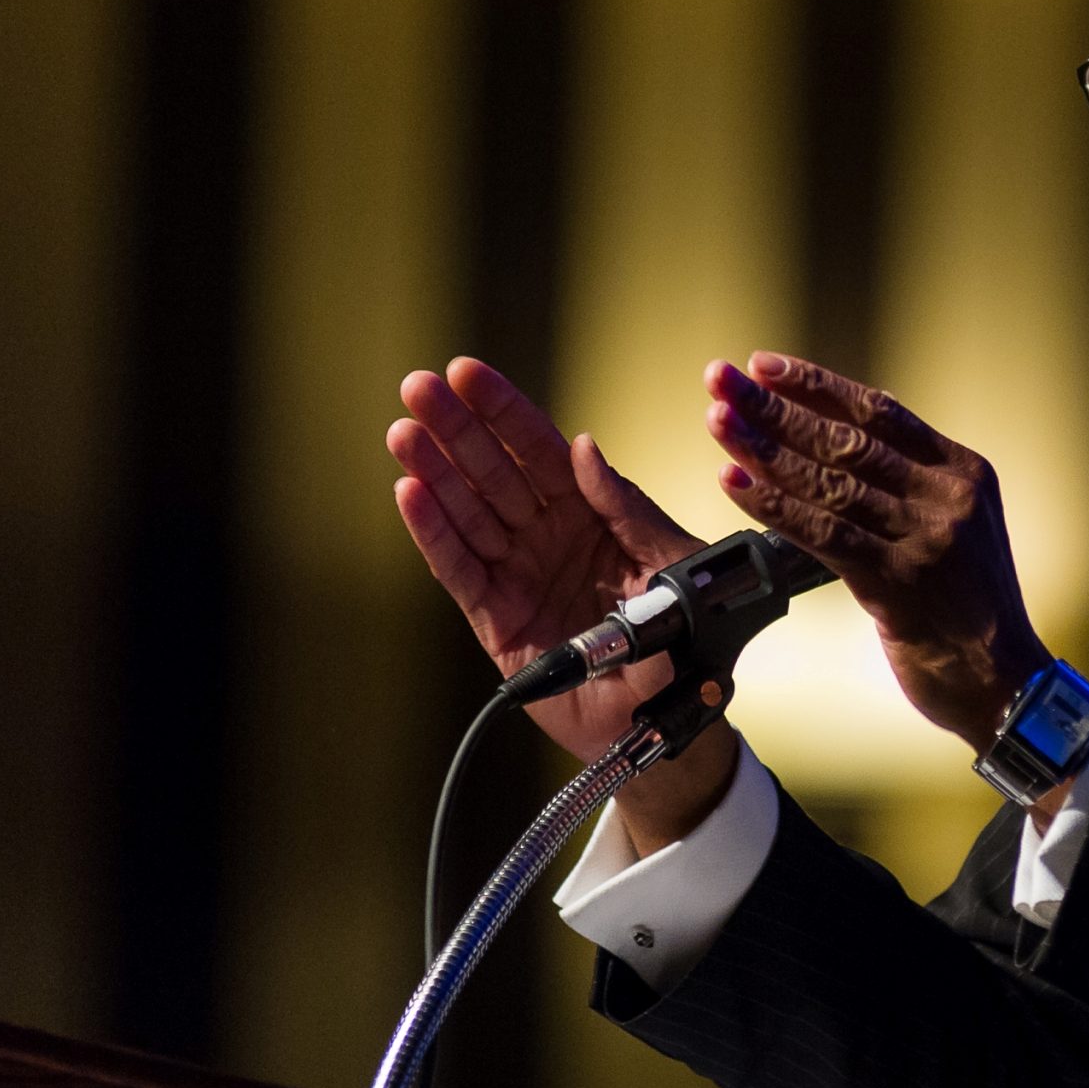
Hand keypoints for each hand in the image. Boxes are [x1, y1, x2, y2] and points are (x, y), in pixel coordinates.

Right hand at [388, 357, 731, 851]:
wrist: (674, 715)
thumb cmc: (685, 634)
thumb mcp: (670, 560)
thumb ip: (626, 507)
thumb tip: (583, 449)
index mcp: (589, 511)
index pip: (538, 449)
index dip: (503, 410)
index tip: (467, 372)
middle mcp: (546, 535)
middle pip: (492, 472)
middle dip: (455, 428)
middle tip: (417, 386)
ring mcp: (519, 575)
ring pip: (468, 514)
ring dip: (434, 472)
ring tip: (403, 432)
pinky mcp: (498, 621)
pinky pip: (461, 571)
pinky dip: (434, 534)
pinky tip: (410, 494)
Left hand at [703, 352, 1052, 753]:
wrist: (1006, 683)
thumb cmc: (968, 607)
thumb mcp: (955, 527)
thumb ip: (909, 485)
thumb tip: (833, 442)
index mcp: (962, 471)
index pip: (879, 411)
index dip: (816, 384)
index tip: (763, 364)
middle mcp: (948, 497)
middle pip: (846, 440)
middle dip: (775, 406)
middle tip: (719, 379)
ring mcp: (926, 540)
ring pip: (829, 483)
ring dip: (764, 449)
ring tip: (718, 422)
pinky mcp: (899, 585)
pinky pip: (823, 535)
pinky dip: (773, 507)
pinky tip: (735, 485)